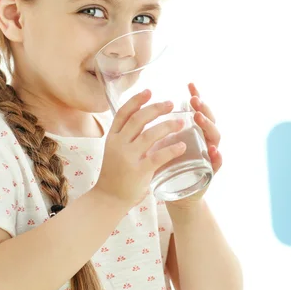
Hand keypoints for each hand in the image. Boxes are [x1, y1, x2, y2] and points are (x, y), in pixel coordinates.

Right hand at [94, 90, 187, 208]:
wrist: (108, 198)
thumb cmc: (114, 174)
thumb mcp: (115, 150)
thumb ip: (127, 137)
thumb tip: (143, 119)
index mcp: (112, 137)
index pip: (123, 113)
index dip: (136, 100)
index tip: (149, 91)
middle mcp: (118, 144)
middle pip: (138, 119)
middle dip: (156, 109)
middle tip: (170, 104)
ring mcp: (128, 157)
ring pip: (150, 134)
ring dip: (167, 126)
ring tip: (180, 122)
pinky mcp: (139, 171)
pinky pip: (158, 156)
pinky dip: (172, 149)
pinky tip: (182, 146)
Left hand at [166, 83, 222, 207]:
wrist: (175, 193)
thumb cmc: (167, 165)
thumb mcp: (160, 143)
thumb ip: (157, 127)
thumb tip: (142, 105)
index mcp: (193, 130)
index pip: (197, 110)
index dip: (196, 97)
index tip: (190, 85)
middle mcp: (204, 139)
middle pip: (208, 119)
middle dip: (202, 108)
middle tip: (194, 101)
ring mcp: (209, 154)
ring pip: (215, 137)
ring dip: (208, 126)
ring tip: (199, 118)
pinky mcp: (209, 171)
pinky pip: (217, 163)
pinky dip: (217, 157)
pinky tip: (213, 151)